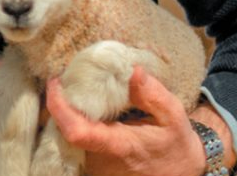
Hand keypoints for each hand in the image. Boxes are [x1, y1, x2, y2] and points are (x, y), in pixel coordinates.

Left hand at [45, 66, 226, 175]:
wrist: (180, 174)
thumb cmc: (176, 144)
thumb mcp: (174, 117)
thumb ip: (153, 94)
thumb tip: (133, 69)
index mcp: (119, 146)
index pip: (76, 131)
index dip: (59, 107)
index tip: (56, 82)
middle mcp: (101, 160)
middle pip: (67, 129)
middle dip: (64, 102)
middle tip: (70, 78)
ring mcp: (96, 166)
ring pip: (69, 135)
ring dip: (71, 111)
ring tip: (80, 89)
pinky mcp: (95, 167)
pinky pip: (77, 141)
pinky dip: (77, 121)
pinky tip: (86, 107)